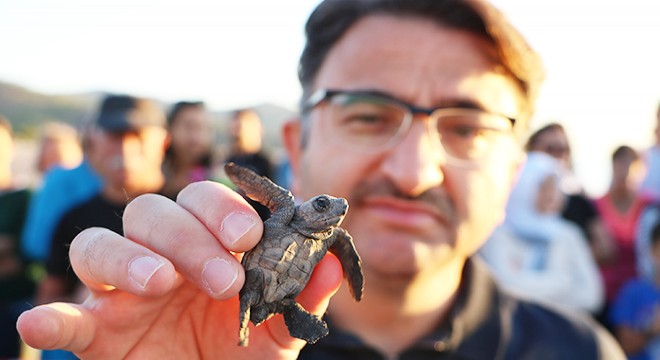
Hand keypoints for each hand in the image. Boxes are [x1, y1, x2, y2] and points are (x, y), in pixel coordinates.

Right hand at [17, 181, 342, 358]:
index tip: (249, 236)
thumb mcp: (278, 329)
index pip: (202, 201)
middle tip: (224, 278)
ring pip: (99, 245)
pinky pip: (65, 316)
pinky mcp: (94, 332)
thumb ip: (302, 295)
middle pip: (150, 213)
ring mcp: (121, 293)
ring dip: (128, 257)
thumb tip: (334, 263)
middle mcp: (159, 258)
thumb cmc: (241, 355)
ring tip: (160, 284)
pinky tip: (42, 323)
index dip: (221, 208)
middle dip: (187, 236)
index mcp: (204, 247)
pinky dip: (52, 317)